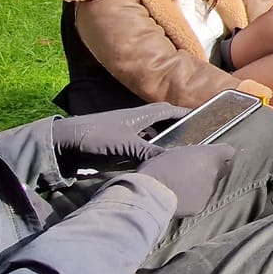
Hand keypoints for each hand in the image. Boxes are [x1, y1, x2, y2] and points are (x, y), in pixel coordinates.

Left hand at [50, 103, 182, 163]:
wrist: (69, 140)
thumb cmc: (99, 135)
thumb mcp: (127, 145)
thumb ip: (150, 153)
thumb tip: (174, 162)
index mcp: (141, 115)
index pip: (169, 111)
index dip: (185, 113)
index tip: (203, 116)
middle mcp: (136, 121)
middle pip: (162, 120)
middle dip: (176, 125)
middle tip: (193, 135)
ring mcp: (127, 132)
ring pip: (151, 134)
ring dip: (163, 139)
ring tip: (178, 150)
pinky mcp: (119, 143)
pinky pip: (141, 145)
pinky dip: (150, 150)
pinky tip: (155, 160)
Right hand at [138, 143, 236, 216]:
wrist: (152, 194)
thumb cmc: (158, 168)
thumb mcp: (173, 153)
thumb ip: (191, 155)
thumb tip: (191, 159)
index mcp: (210, 155)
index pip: (228, 152)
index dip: (220, 154)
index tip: (212, 156)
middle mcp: (214, 173)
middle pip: (221, 170)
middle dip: (211, 171)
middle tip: (193, 172)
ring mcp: (209, 192)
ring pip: (211, 187)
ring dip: (201, 186)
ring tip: (182, 187)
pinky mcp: (202, 207)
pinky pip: (201, 201)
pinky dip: (194, 199)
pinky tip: (180, 198)